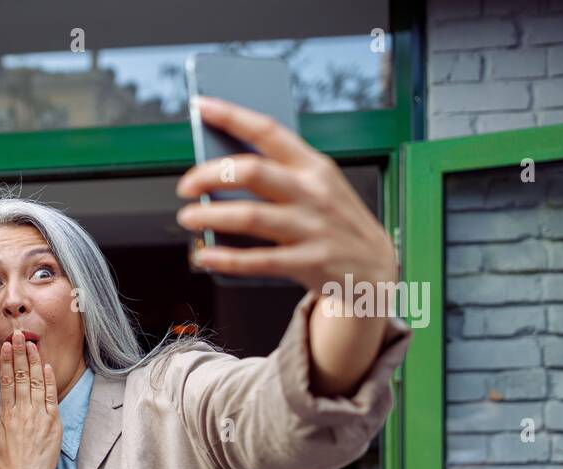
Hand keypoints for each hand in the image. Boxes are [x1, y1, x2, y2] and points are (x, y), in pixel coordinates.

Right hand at [0, 331, 61, 468]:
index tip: (6, 345)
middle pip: (21, 376)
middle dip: (21, 353)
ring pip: (36, 382)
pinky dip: (49, 381)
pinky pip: (51, 397)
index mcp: (5, 414)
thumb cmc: (5, 465)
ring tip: (33, 344)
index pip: (5, 381)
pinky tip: (47, 367)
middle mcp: (22, 412)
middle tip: (20, 334)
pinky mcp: (53, 423)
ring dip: (35, 362)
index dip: (6, 361)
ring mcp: (39, 416)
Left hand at [175, 95, 395, 394]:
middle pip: (252, 172)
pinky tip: (204, 255)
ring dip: (210, 216)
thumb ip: (279, 174)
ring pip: (250, 216)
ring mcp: (311, 227)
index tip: (202, 105)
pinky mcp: (309, 262)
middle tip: (186, 186)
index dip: (232, 116)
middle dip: (209, 175)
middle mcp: (312, 192)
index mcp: (313, 166)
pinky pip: (258, 261)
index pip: (269, 131)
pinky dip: (226, 258)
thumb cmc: (333, 221)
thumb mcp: (317, 186)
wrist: (375, 268)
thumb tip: (220, 171)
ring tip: (188, 218)